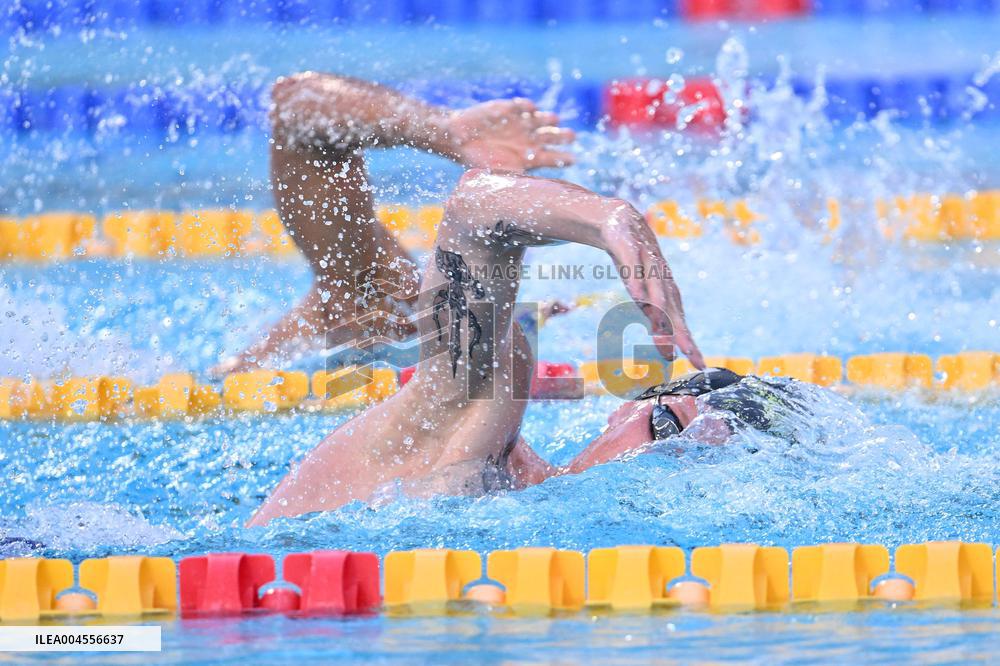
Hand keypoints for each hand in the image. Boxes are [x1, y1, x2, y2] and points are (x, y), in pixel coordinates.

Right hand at [446, 98, 574, 170]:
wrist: (460, 140)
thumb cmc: (479, 161)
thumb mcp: (497, 174)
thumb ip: (514, 180)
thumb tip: (531, 195)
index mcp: (530, 157)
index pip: (552, 158)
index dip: (563, 159)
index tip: (573, 160)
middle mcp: (530, 139)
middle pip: (552, 137)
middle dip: (562, 136)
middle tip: (571, 136)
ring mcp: (521, 123)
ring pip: (541, 119)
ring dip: (548, 119)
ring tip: (553, 120)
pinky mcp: (510, 109)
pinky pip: (521, 106)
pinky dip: (526, 106)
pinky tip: (529, 108)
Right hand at [601, 205, 705, 369]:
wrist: (622, 221)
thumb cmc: (637, 264)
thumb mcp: (645, 295)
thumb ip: (657, 321)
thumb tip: (669, 353)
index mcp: (667, 293)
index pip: (680, 322)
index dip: (689, 343)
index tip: (700, 365)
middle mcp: (661, 280)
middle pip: (672, 310)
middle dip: (680, 332)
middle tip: (690, 354)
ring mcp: (646, 263)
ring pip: (655, 290)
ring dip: (660, 311)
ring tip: (662, 332)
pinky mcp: (629, 248)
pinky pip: (632, 267)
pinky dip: (636, 282)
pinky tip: (637, 297)